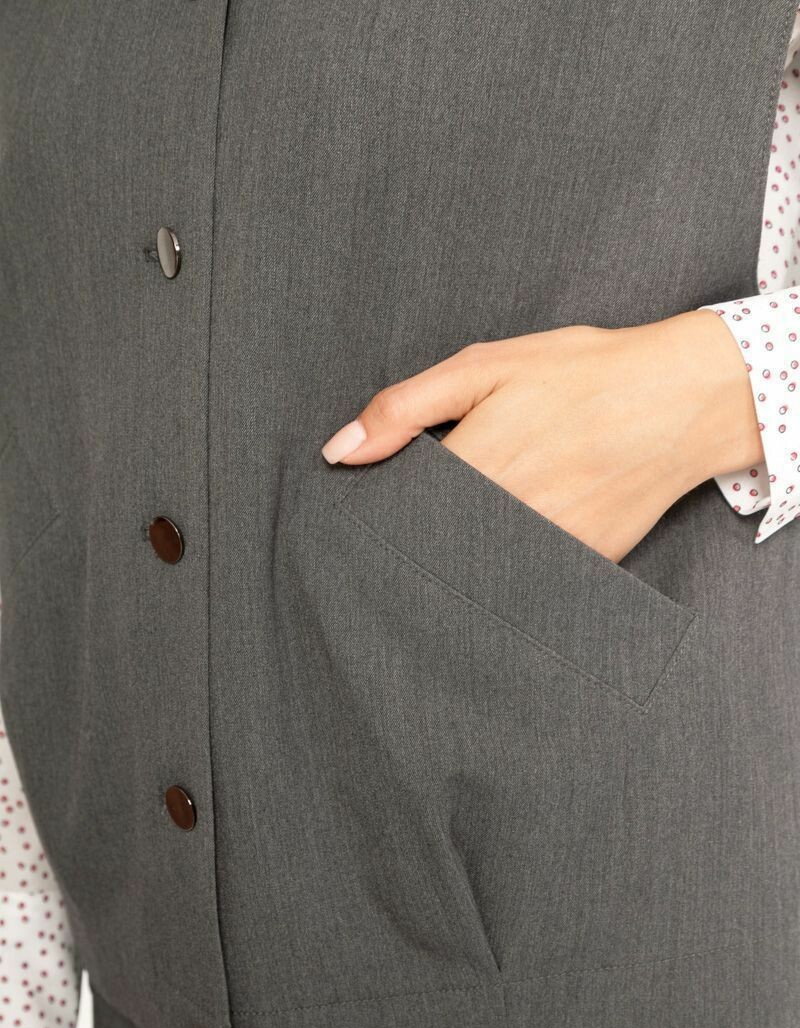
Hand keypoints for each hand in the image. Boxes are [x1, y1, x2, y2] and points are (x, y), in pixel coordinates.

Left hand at [320, 311, 761, 562]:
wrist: (686, 397)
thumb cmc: (584, 373)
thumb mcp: (487, 367)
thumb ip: (405, 409)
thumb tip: (340, 451)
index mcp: (475, 464)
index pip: (398, 514)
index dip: (382, 516)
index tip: (373, 513)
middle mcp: (509, 514)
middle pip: (433, 548)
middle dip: (418, 540)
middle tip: (422, 524)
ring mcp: (550, 544)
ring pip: (477, 570)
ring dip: (462, 557)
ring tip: (470, 529)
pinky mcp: (584, 561)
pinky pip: (527, 576)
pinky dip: (510, 564)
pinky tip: (509, 543)